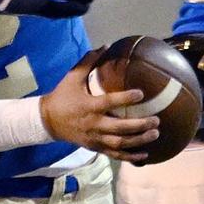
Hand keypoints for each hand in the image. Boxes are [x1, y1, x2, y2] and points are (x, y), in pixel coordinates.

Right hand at [38, 49, 159, 162]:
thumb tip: (106, 46)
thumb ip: (88, 62)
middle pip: (120, 127)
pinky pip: (115, 155)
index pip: (109, 102)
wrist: (47, 121)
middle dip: (140, 125)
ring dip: (139, 140)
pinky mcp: (95, 147)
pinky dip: (130, 157)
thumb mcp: (71, 78)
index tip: (142, 94)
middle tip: (156, 120)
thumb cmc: (62, 97)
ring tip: (155, 134)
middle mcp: (93, 123)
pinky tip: (145, 155)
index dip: (126, 98)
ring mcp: (94, 138)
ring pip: (120, 143)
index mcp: (88, 105)